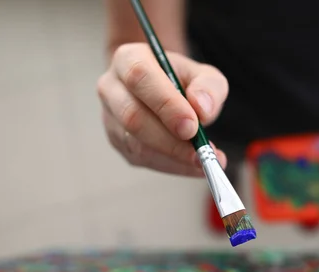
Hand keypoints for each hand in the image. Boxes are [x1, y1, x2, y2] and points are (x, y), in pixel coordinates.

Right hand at [97, 43, 228, 176]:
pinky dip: (172, 165)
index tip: (192, 125)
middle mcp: (111, 87)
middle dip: (169, 139)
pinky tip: (193, 165)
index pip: (140, 78)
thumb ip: (209, 86)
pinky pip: (142, 159)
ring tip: (204, 161)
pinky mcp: (118, 142)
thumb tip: (202, 109)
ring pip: (136, 144)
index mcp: (129, 58)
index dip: (166, 104)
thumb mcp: (203, 74)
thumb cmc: (181, 80)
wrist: (163, 90)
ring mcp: (110, 118)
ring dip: (173, 157)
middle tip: (201, 152)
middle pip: (133, 116)